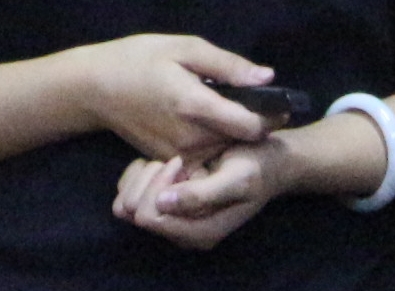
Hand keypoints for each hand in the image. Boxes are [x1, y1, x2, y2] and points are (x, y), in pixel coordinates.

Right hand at [77, 34, 275, 161]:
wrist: (95, 88)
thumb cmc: (140, 59)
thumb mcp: (184, 48)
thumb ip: (228, 65)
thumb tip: (267, 78)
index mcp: (195, 105)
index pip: (251, 127)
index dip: (271, 116)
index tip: (278, 102)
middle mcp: (190, 138)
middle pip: (241, 140)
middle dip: (255, 124)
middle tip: (248, 100)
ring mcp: (179, 154)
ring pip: (225, 150)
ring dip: (233, 134)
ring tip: (226, 108)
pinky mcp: (170, 161)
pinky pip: (205, 155)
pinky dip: (213, 141)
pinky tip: (203, 120)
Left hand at [111, 143, 281, 250]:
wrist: (266, 162)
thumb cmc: (255, 167)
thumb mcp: (238, 178)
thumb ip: (203, 194)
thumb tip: (164, 204)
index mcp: (199, 233)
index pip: (149, 218)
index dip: (159, 186)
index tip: (181, 162)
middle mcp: (181, 232)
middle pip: (135, 212)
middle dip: (152, 180)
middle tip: (178, 160)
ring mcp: (171, 219)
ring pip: (127, 203)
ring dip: (146, 176)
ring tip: (174, 162)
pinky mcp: (164, 204)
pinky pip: (130, 191)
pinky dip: (142, 172)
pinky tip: (165, 162)